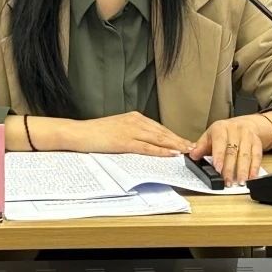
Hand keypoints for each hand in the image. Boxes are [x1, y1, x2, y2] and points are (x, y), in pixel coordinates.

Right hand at [62, 112, 194, 156]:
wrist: (79, 133)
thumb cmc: (95, 133)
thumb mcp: (117, 129)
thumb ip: (132, 133)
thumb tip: (146, 143)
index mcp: (134, 117)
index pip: (159, 127)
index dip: (173, 135)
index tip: (185, 141)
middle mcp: (135, 121)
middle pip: (162, 132)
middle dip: (179, 140)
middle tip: (193, 146)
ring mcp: (130, 130)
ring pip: (158, 138)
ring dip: (174, 145)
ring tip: (186, 150)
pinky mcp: (125, 141)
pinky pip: (147, 147)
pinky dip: (160, 150)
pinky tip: (170, 153)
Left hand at [190, 115, 271, 185]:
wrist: (244, 124)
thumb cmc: (223, 134)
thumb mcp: (209, 136)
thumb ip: (201, 147)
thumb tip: (192, 155)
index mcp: (220, 128)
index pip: (219, 142)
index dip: (219, 156)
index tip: (217, 168)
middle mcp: (235, 130)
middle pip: (232, 151)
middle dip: (230, 168)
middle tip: (227, 181)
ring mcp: (247, 136)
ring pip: (245, 155)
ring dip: (243, 170)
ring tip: (240, 182)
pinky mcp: (257, 142)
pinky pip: (257, 156)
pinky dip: (254, 168)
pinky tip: (252, 177)